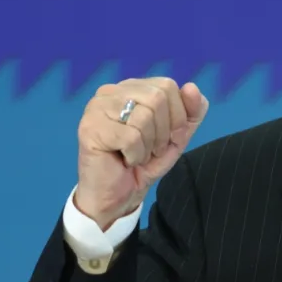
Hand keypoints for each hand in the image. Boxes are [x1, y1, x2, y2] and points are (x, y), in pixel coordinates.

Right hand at [75, 77, 208, 229]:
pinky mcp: (89, 127)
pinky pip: (130, 137)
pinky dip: (136, 155)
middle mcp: (111, 91)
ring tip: (136, 155)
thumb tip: (191, 87)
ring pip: (144, 116)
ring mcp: (96, 107)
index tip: (167, 137)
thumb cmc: (145, 162)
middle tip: (151, 149)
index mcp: (132, 87)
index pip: (167, 85)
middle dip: (163, 131)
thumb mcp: (178, 135)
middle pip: (157, 98)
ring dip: (149, 145)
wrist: (119, 196)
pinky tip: (125, 160)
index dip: (177, 116)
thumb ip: (192, 111)